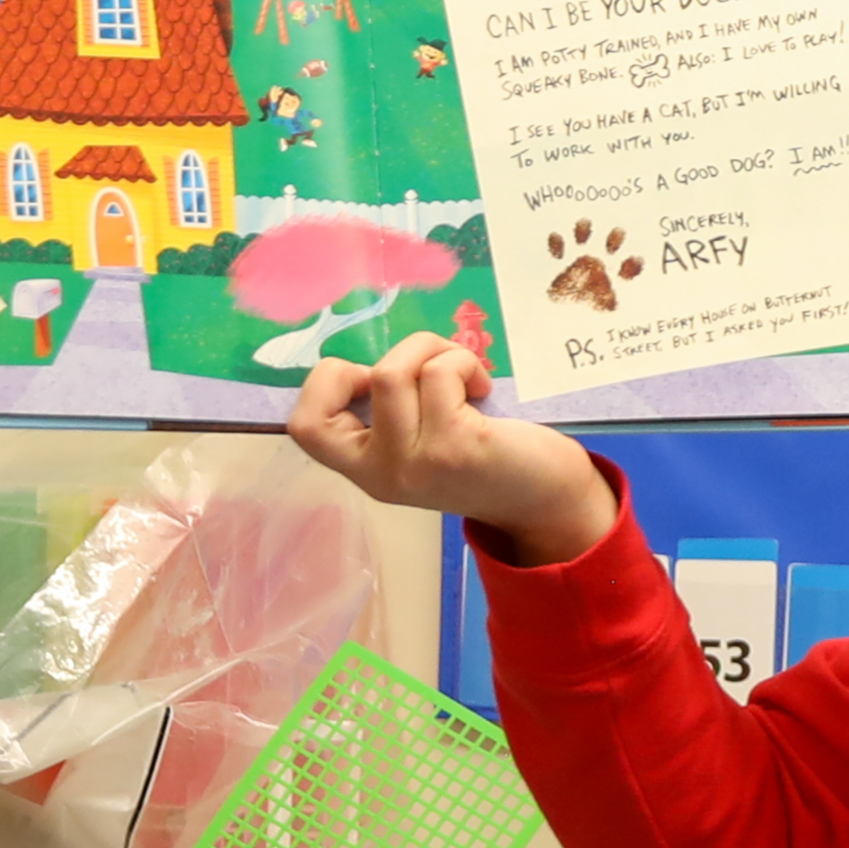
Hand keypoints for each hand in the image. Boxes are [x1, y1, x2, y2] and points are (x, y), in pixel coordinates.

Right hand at [285, 335, 615, 564]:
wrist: (544, 497)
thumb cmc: (483, 455)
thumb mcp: (419, 439)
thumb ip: (389, 411)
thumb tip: (379, 359)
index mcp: (365, 470)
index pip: (303, 425)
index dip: (329, 382)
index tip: (380, 379)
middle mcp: (382, 473)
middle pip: (350, 382)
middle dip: (395, 355)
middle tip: (431, 371)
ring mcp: (415, 463)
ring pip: (393, 371)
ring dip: (435, 351)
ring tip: (465, 374)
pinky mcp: (454, 447)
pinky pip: (439, 373)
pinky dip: (463, 362)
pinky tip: (482, 387)